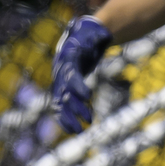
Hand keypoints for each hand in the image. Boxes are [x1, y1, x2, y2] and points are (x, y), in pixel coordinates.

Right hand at [50, 16, 111, 134]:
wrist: (79, 39)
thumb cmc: (90, 36)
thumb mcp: (95, 34)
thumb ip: (98, 36)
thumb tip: (104, 36)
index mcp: (67, 57)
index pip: (71, 74)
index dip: (78, 85)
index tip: (88, 96)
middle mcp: (60, 71)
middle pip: (65, 91)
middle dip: (76, 106)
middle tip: (90, 119)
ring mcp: (60, 80)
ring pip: (61, 102)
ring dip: (69, 117)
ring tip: (80, 131)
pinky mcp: (63, 88)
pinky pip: (61, 105)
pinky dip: (65, 118)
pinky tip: (72, 130)